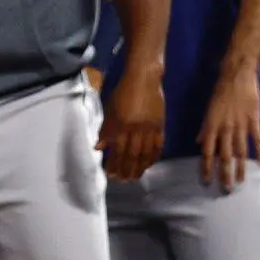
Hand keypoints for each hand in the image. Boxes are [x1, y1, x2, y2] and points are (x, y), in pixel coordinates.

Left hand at [99, 67, 165, 182]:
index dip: (113, 163)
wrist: (144, 77)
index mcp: (120, 123)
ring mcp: (149, 127)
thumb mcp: (110, 108)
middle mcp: (135, 128)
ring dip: (140, 167)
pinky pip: (158, 145)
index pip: (116, 149)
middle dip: (126, 169)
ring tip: (135, 177)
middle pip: (131, 154)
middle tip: (123, 181)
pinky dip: (153, 157)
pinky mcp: (160, 125)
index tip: (110, 174)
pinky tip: (149, 164)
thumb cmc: (123, 91)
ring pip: (145, 153)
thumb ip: (105, 129)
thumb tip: (99, 147)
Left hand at [198, 63, 259, 191]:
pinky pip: (257, 139)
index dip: (206, 168)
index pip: (207, 152)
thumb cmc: (220, 92)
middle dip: (224, 174)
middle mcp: (225, 129)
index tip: (207, 181)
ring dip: (241, 168)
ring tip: (241, 181)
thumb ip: (205, 128)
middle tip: (226, 189)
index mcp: (212, 126)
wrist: (237, 76)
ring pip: (240, 152)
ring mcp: (241, 125)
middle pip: (224, 156)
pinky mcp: (254, 120)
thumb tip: (199, 142)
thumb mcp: (208, 110)